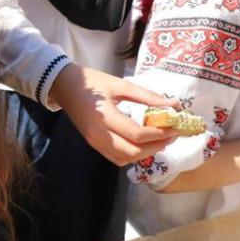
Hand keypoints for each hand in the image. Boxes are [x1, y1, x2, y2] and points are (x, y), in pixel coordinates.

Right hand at [49, 64, 178, 166]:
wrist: (64, 86)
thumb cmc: (92, 82)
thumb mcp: (120, 84)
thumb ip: (147, 96)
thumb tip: (174, 105)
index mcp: (105, 116)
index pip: (137, 134)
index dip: (159, 133)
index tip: (175, 126)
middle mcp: (99, 134)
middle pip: (133, 152)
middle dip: (156, 146)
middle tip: (171, 135)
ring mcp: (95, 142)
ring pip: (125, 158)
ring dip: (146, 153)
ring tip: (160, 140)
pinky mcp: (94, 144)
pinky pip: (116, 158)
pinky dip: (133, 155)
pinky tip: (143, 144)